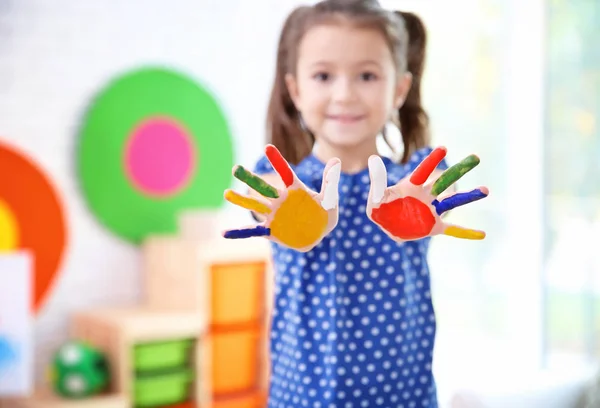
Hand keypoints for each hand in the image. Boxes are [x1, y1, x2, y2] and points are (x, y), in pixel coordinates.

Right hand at [223, 144, 340, 251]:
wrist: (320, 234)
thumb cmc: (325, 214)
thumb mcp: (330, 199)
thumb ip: (330, 181)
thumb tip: (336, 160)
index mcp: (294, 190)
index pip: (285, 172)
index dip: (277, 161)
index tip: (268, 148)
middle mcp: (280, 200)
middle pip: (263, 187)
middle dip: (250, 178)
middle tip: (235, 168)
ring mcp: (274, 215)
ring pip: (254, 206)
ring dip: (241, 200)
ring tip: (226, 193)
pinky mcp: (271, 231)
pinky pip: (253, 232)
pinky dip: (239, 233)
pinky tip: (224, 233)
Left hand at [367, 147, 487, 241]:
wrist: (387, 226)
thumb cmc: (381, 208)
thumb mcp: (376, 196)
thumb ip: (377, 180)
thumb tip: (372, 157)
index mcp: (412, 187)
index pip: (423, 172)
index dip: (432, 161)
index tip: (443, 148)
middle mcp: (426, 196)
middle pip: (444, 181)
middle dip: (459, 170)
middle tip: (476, 158)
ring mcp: (432, 211)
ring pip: (453, 202)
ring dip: (469, 196)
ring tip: (486, 189)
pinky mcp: (434, 227)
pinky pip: (453, 230)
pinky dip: (467, 232)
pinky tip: (482, 234)